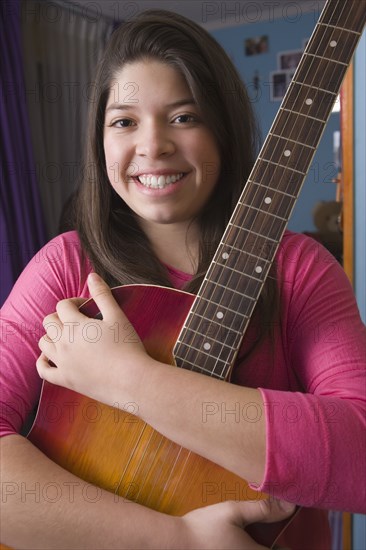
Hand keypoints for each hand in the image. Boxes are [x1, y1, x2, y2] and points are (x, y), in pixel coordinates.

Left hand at [37, 273, 148, 404]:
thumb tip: (92, 276)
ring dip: (52, 336)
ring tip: (69, 336)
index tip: (88, 307)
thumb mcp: (117, 316)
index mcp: (75, 325)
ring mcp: (62, 362)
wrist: (132, 380)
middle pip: (49, 322)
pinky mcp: (65, 380)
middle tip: (79, 321)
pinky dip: (43, 361)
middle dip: (61, 317)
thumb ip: (102, 295)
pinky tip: (51, 357)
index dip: (74, 302)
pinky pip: (43, 370)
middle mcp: (63, 343)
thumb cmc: (127, 346)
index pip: (63, 305)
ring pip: (43, 343)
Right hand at [179, 498, 294, 548]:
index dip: (287, 541)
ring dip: (261, 543)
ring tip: (256, 528)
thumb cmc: (205, 527)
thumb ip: (262, 509)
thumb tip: (290, 505)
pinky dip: (248, 544)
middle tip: (271, 525)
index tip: (286, 524)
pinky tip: (240, 536)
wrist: (177, 542)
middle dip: (274, 543)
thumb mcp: (234, 511)